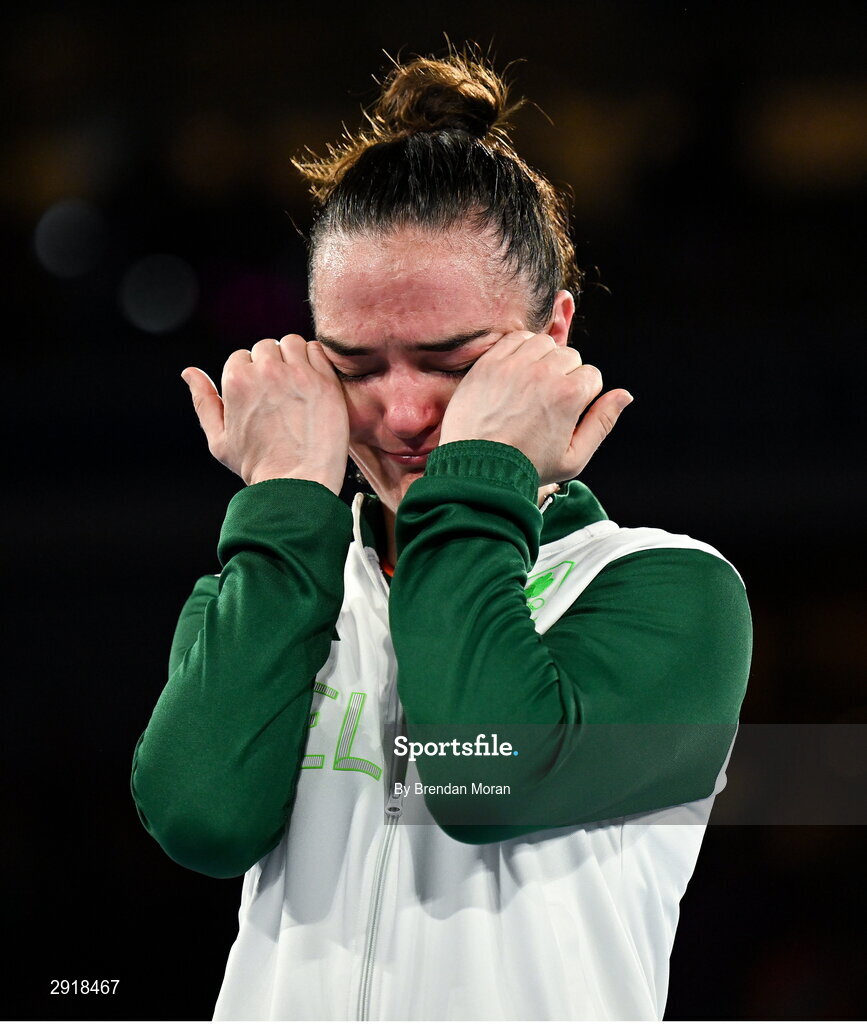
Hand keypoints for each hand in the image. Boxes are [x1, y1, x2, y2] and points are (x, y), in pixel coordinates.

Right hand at [181, 335, 349, 492]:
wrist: (297, 484)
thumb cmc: (257, 466)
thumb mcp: (219, 439)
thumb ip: (203, 401)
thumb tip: (189, 372)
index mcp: (237, 381)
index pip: (241, 357)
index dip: (249, 376)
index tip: (261, 396)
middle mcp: (267, 371)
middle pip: (266, 347)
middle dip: (271, 365)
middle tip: (280, 393)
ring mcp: (298, 374)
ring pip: (292, 344)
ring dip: (293, 358)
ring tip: (296, 384)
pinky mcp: (325, 381)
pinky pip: (318, 351)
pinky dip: (315, 361)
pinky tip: (313, 384)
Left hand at [439, 331, 632, 484]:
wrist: (477, 469)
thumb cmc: (526, 468)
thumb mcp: (574, 458)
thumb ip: (603, 423)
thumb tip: (624, 395)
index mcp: (569, 395)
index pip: (592, 375)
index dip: (583, 395)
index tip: (566, 411)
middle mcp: (544, 373)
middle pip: (570, 356)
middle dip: (565, 375)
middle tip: (547, 401)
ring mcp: (514, 365)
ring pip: (544, 343)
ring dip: (544, 358)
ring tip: (533, 384)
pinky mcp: (489, 362)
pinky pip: (515, 339)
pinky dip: (520, 349)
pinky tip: (517, 371)